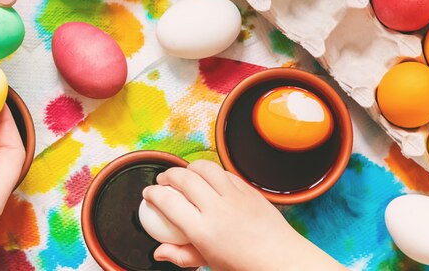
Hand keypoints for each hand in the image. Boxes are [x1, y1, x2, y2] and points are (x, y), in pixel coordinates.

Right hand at [142, 160, 345, 270]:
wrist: (280, 260)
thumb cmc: (244, 265)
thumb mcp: (208, 263)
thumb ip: (181, 256)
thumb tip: (158, 252)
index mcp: (202, 230)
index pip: (168, 202)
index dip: (153, 194)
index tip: (148, 194)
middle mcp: (216, 209)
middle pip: (183, 179)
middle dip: (167, 176)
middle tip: (162, 181)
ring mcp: (234, 197)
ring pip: (204, 167)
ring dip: (188, 167)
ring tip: (183, 174)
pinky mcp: (247, 190)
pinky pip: (223, 172)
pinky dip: (211, 171)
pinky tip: (207, 179)